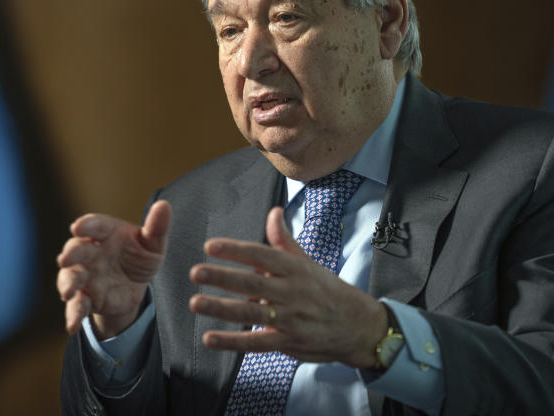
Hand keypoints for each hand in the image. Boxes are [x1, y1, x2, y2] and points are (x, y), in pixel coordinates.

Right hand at [57, 200, 171, 337]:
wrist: (136, 285)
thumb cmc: (141, 255)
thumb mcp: (154, 244)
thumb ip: (157, 227)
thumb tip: (164, 205)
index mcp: (106, 233)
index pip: (94, 225)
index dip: (86, 225)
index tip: (78, 226)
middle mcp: (91, 252)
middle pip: (77, 250)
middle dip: (71, 254)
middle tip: (66, 259)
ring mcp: (86, 275)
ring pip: (70, 278)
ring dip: (67, 284)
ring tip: (68, 293)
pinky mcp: (87, 298)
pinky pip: (77, 306)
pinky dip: (73, 315)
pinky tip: (72, 326)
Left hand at [188, 206, 387, 368]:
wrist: (358, 326)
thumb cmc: (327, 289)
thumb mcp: (307, 262)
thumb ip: (283, 240)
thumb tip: (273, 211)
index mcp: (296, 268)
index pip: (263, 255)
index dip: (236, 250)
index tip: (210, 246)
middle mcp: (293, 292)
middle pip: (254, 284)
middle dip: (223, 277)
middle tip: (196, 272)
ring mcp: (290, 319)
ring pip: (252, 313)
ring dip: (222, 308)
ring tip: (195, 302)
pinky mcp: (288, 342)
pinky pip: (257, 343)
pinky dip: (233, 342)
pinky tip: (210, 338)